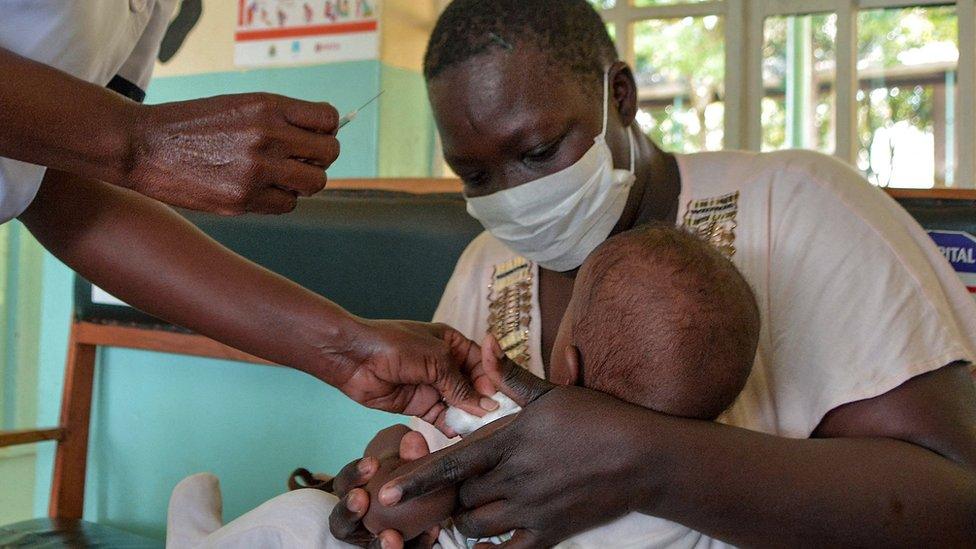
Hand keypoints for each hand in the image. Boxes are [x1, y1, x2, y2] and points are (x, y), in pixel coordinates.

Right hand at [127, 93, 340, 214]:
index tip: (312, 137)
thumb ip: (280, 118)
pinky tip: (258, 189)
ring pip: (314, 183)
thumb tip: (321, 137)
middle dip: (319, 158)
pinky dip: (279, 199)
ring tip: (278, 175)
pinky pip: (287, 205)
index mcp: (267, 106)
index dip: (325, 130)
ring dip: (303, 182)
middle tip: (299, 160)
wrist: (143, 145)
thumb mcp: (239, 105)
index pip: (328, 119)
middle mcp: (267, 136)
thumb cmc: (193, 124)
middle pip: (329, 153)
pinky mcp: (244, 199)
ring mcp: (257, 170)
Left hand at [327, 320, 496, 432]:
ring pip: (460, 405)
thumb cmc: (394, 346)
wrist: (353, 357)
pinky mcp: (420, 405)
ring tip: (483, 433)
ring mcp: (434, 386)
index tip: (504, 401)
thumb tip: (487, 406)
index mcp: (454, 344)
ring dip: (470, 417)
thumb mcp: (436, 360)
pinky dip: (452, 427)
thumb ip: (461, 385)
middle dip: (485, 403)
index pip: (483, 364)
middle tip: (497, 423)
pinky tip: (462, 436)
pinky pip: (442, 418)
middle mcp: (447, 365)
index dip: (494, 382)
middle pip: (474, 387)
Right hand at [330, 426, 440, 548]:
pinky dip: (418, 544)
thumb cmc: (404, 478)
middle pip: (341, 522)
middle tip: (360, 498)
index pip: (344, 484)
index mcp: (352, 493)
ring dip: (377, 544)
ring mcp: (372, 540)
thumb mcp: (406, 463)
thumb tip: (413, 439)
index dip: (354, 475)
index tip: (371, 463)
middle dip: (349, 511)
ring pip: (368, 547)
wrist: (422, 500)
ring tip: (390, 537)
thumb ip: (410, 454)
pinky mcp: (396, 548)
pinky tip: (431, 532)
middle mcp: (356, 522)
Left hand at [377, 359, 661, 547]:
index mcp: (511, 442)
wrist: (644, 457)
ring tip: (465, 511)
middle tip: (444, 491)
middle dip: (448, 495)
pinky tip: (481, 548)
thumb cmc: (597, 418)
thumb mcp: (552, 392)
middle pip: (460, 496)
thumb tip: (484, 341)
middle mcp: (515, 479)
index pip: (452, 463)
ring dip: (465, 521)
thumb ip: (510, 375)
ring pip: (477, 526)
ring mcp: (532, 510)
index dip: (416, 478)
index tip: (387, 489)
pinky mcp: (550, 533)